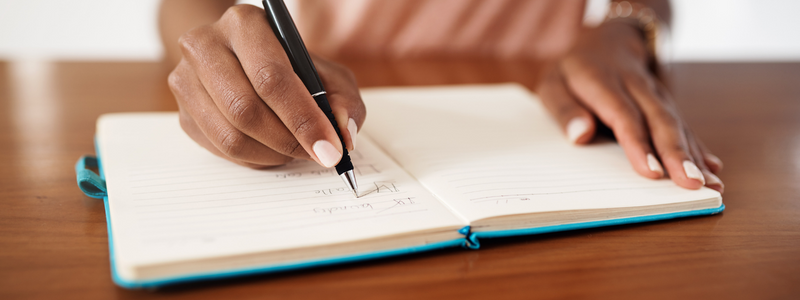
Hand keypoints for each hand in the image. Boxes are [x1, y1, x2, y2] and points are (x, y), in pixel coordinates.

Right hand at [167, 5, 364, 168]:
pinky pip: (220, 150)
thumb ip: (343, 101)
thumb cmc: (290, 66)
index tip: (329, 147)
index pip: (270, 77)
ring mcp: (186, 80)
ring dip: (272, 154)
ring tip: (295, 150)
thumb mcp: (327, 73)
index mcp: (244, 24)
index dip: (302, 118)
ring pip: (230, 136)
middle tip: (316, 154)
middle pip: (244, 109)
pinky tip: (272, 148)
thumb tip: (342, 134)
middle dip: (288, 141)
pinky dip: (255, 159)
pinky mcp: (183, 114)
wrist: (242, 60)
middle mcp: (205, 45)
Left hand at [536, 22, 723, 192]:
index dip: (638, 144)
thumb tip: (579, 135)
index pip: (623, 115)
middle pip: (659, 119)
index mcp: (602, 80)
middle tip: (690, 183)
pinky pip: (683, 124)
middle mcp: (635, 85)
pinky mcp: (666, 102)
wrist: (607, 42)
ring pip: (676, 123)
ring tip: (709, 184)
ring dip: (694, 155)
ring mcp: (655, 93)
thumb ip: (563, 109)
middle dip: (677, 153)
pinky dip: (699, 146)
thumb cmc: (573, 73)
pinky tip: (712, 168)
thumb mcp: (553, 84)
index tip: (652, 173)